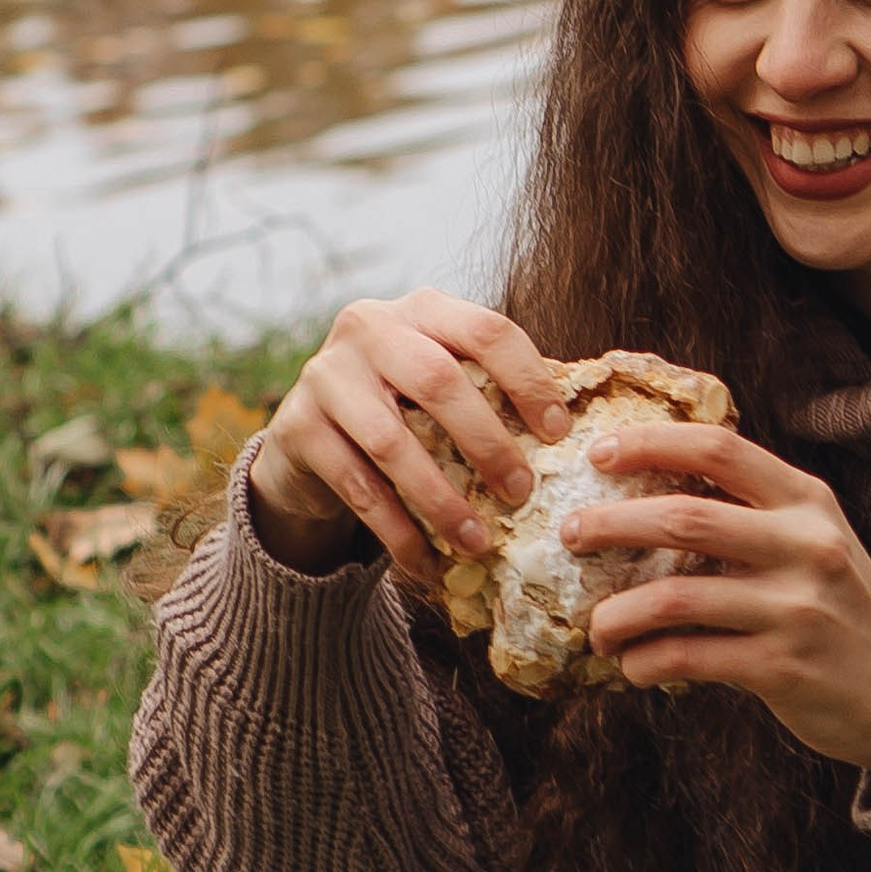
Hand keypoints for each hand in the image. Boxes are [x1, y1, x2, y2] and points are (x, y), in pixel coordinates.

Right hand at [247, 292, 570, 588]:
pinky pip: (356, 487)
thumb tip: (573, 428)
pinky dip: (397, 531)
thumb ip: (491, 387)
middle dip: (487, 443)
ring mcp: (326, 376)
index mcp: (421, 308)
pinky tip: (427, 563)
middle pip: (438, 381)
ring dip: (441, 499)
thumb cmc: (400, 406)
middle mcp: (369, 328)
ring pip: (392, 442)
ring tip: (478, 542)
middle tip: (522, 493)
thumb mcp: (440, 380)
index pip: (486, 329)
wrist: (308, 434)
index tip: (558, 435)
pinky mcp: (297, 428)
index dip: (528, 381)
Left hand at [567, 425, 870, 776]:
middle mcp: (804, 546)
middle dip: (611, 523)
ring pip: (674, 596)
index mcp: (807, 502)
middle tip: (570, 533)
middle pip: (684, 517)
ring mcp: (794, 608)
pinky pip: (688, 657)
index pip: (719, 450)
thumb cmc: (841, 610)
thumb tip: (652, 492)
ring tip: (596, 627)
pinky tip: (634, 667)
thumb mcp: (815, 541)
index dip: (651, 444)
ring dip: (617, 613)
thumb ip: (755, 513)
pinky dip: (647, 662)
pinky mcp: (781, 667)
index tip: (599, 454)